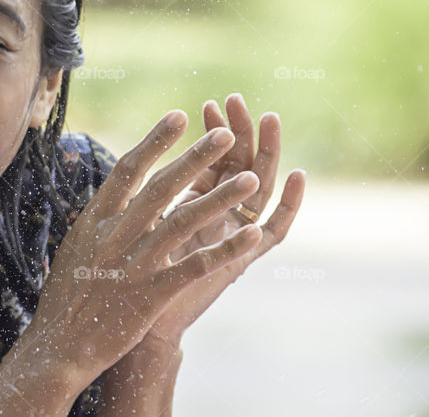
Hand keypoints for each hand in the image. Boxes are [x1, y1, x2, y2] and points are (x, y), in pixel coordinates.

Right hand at [8, 109, 264, 393]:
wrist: (57, 345)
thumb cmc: (66, 296)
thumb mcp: (77, 246)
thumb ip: (102, 218)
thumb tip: (121, 189)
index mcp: (96, 219)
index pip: (129, 169)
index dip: (155, 140)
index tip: (178, 116)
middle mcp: (116, 235)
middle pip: (162, 186)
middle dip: (197, 157)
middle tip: (226, 134)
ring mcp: (135, 264)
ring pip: (185, 221)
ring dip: (221, 198)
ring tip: (250, 178)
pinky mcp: (153, 294)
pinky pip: (196, 266)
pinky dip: (226, 249)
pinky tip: (251, 234)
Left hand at [144, 93, 305, 346]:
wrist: (139, 328)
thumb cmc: (130, 279)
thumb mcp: (135, 230)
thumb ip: (142, 199)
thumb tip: (129, 162)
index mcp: (192, 209)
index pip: (207, 162)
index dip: (208, 135)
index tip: (204, 105)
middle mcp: (216, 220)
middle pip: (235, 166)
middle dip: (238, 132)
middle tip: (239, 100)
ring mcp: (234, 239)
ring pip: (259, 188)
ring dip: (266, 152)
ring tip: (270, 118)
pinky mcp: (244, 262)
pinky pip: (277, 230)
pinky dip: (292, 203)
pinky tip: (299, 175)